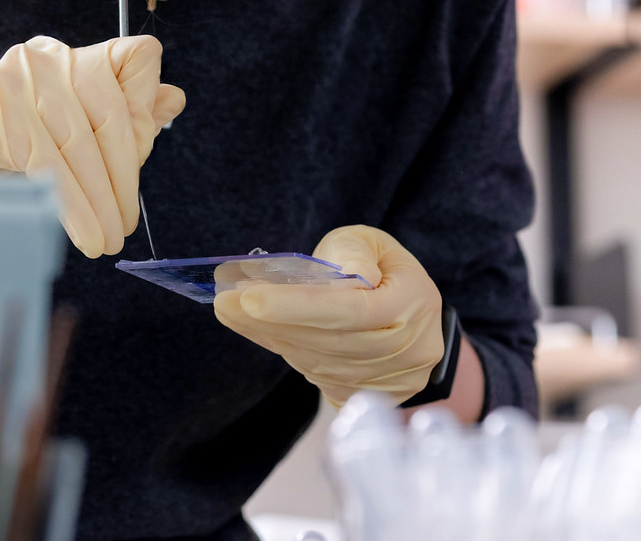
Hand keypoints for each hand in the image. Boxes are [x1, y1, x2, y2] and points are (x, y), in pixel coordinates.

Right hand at [0, 35, 184, 293]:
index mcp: (67, 59)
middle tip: (121, 226)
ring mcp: (9, 85)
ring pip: (77, 142)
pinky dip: (69, 205)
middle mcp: (41, 60)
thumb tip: (173, 99)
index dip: (144, 109)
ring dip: (98, 201)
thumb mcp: (68, 143)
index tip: (138, 163)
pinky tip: (79, 230)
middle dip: (124, 176)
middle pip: (109, 109)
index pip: (134, 59)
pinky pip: (44, 164)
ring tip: (103, 239)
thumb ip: (120, 122)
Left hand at [214, 225, 445, 406]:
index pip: (351, 311)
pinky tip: (257, 328)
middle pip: (328, 341)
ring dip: (270, 336)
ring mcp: (385, 381)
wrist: (415, 323)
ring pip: (317, 362)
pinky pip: (314, 375)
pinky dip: (284, 349)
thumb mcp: (376, 245)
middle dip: (271, 321)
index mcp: (412, 305)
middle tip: (226, 301)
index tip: (250, 298)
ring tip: (232, 311)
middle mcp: (404, 351)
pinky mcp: (363, 395)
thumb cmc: (387, 273)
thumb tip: (344, 273)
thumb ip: (355, 251)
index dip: (299, 306)